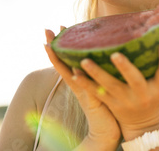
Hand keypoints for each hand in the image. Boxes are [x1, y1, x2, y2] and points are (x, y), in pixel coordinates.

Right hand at [44, 27, 120, 149]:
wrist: (108, 130)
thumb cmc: (110, 105)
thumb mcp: (105, 82)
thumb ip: (104, 68)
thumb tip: (112, 47)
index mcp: (82, 78)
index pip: (69, 58)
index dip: (62, 44)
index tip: (57, 28)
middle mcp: (78, 83)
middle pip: (62, 62)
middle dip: (54, 46)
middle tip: (46, 29)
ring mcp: (82, 91)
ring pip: (67, 72)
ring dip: (57, 59)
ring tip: (50, 44)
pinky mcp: (91, 100)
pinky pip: (83, 87)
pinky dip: (78, 78)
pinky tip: (74, 68)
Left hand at [70, 33, 158, 140]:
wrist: (144, 123)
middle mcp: (143, 93)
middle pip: (134, 80)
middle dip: (125, 68)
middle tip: (114, 54)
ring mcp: (126, 100)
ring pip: (109, 87)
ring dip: (96, 74)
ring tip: (83, 60)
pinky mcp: (111, 104)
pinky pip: (96, 94)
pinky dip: (85, 84)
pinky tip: (73, 73)